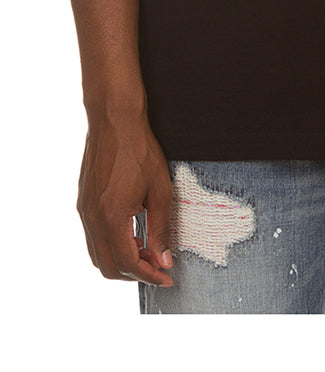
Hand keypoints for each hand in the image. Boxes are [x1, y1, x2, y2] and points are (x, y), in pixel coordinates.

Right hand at [77, 110, 173, 286]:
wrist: (114, 120)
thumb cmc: (140, 150)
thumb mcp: (160, 190)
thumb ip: (161, 228)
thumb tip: (164, 260)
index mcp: (111, 218)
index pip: (128, 264)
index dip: (149, 276)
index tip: (167, 277)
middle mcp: (92, 219)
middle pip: (108, 267)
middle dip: (134, 273)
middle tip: (158, 265)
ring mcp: (84, 211)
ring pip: (98, 255)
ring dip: (122, 260)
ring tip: (147, 248)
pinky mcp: (83, 203)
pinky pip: (93, 237)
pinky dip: (112, 244)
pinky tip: (132, 231)